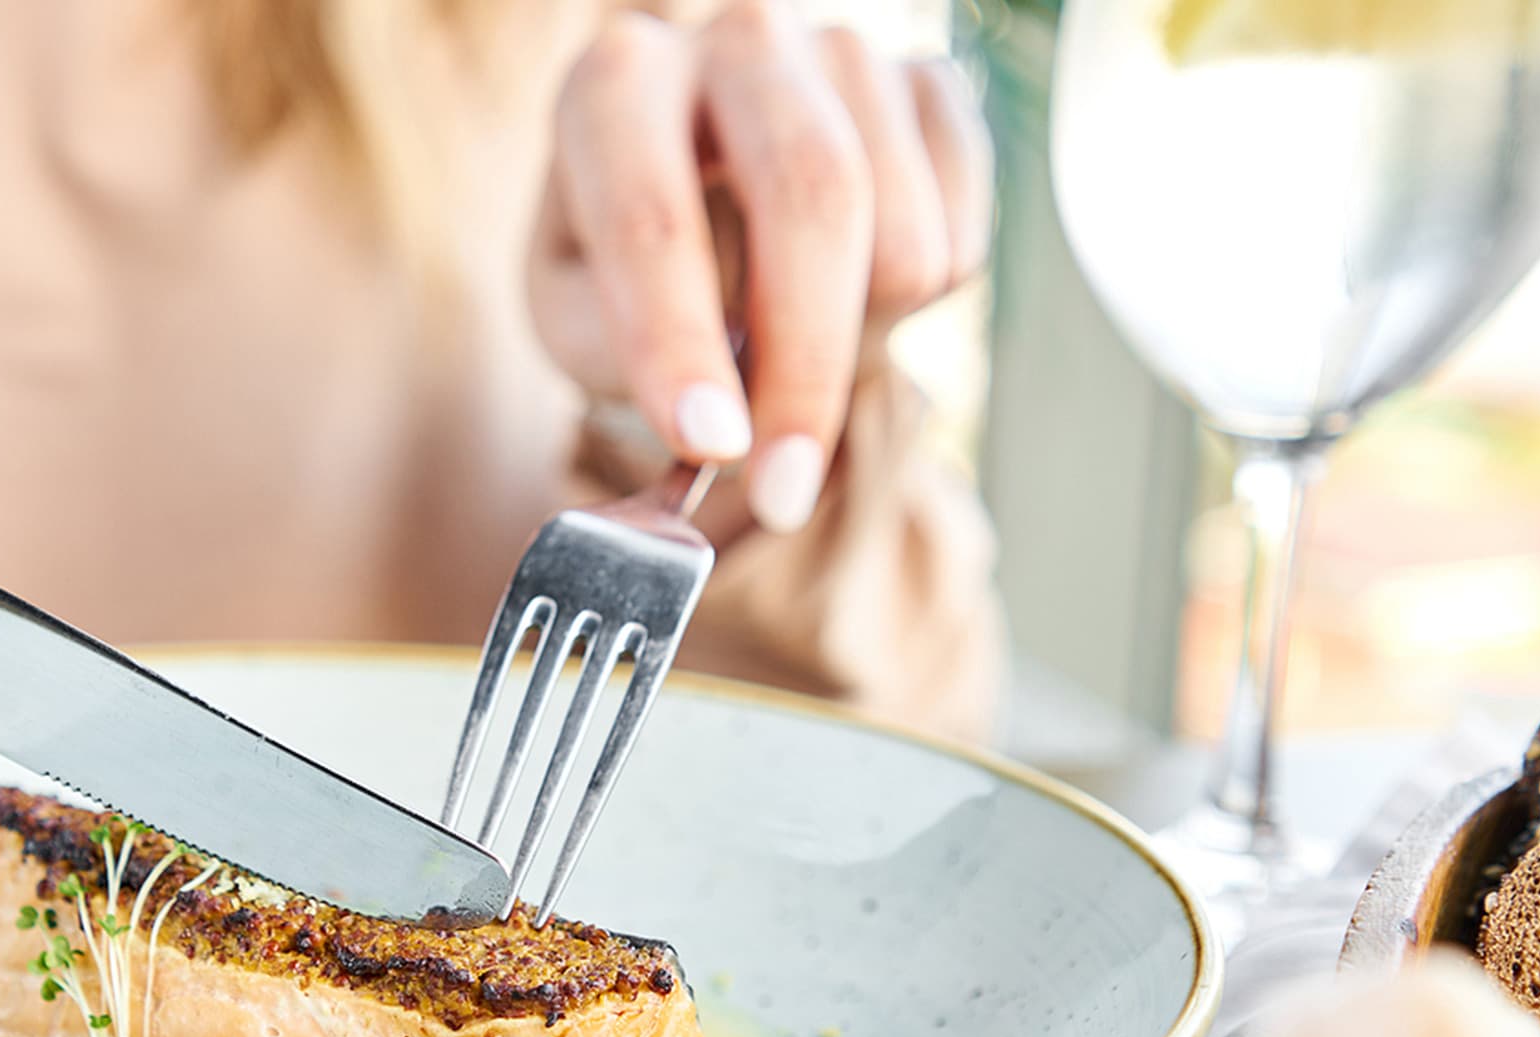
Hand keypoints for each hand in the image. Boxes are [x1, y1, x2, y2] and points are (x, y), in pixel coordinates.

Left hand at [531, 2, 992, 534]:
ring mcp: (847, 55)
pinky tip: (853, 298)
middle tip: (781, 489)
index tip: (711, 443)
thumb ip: (620, 355)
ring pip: (902, 236)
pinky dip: (914, 314)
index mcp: (618, 83)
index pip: (653, 212)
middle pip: (812, 194)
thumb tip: (715, 423)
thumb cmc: (627, 270)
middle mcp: (738, 39)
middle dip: (805, 365)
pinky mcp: (934, 89)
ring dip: (859, 344)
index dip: (681, 338)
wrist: (708, 197)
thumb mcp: (578, 316)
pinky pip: (961, 239)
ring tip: (799, 356)